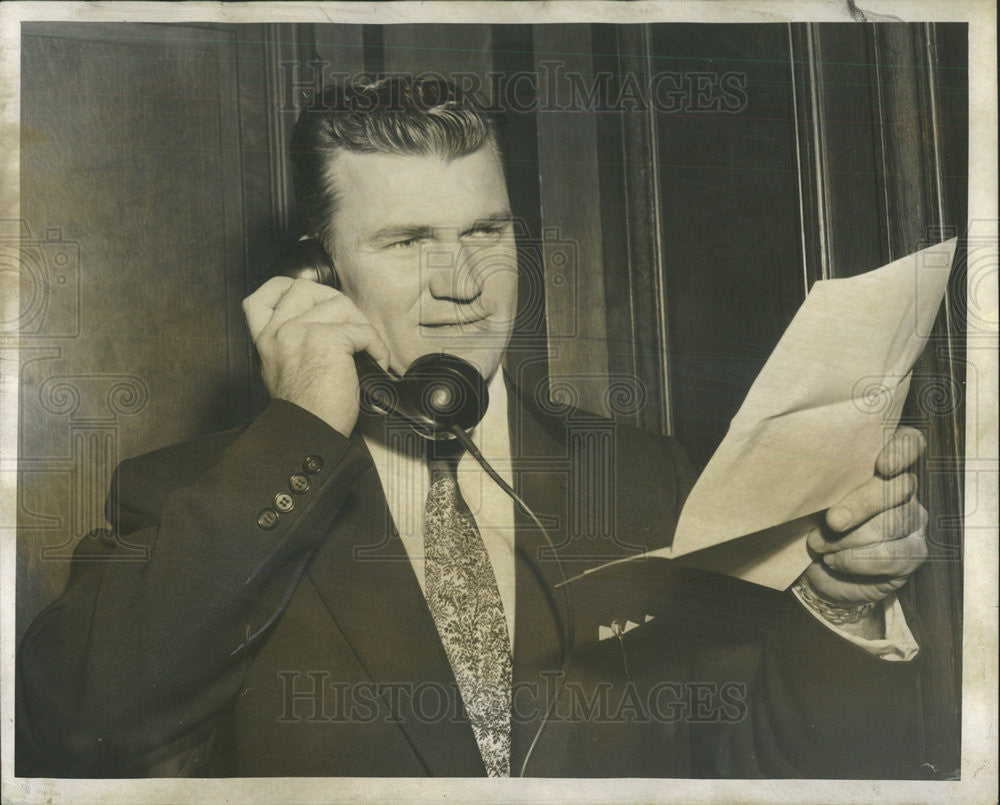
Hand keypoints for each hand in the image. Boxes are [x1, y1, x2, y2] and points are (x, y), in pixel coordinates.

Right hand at [243, 277, 389, 435]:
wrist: (309, 433)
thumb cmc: (306, 411)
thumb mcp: (282, 371)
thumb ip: (291, 344)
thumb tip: (321, 323)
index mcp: (266, 340)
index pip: (261, 298)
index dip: (284, 288)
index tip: (309, 297)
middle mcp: (279, 331)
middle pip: (305, 288)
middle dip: (335, 302)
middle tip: (351, 329)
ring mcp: (301, 332)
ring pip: (339, 304)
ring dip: (361, 325)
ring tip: (366, 350)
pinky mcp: (328, 340)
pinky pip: (362, 330)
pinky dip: (377, 345)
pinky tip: (377, 362)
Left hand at [801, 426, 928, 607]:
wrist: (808, 564)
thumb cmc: (806, 517)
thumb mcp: (807, 493)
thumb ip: (817, 478)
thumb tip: (809, 473)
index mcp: (879, 460)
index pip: (909, 442)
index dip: (902, 450)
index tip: (883, 466)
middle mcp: (903, 486)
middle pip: (899, 487)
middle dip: (861, 505)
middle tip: (833, 521)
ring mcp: (912, 519)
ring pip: (894, 524)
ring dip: (851, 539)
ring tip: (818, 545)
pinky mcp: (912, 552)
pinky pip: (893, 556)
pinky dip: (857, 560)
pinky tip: (833, 560)